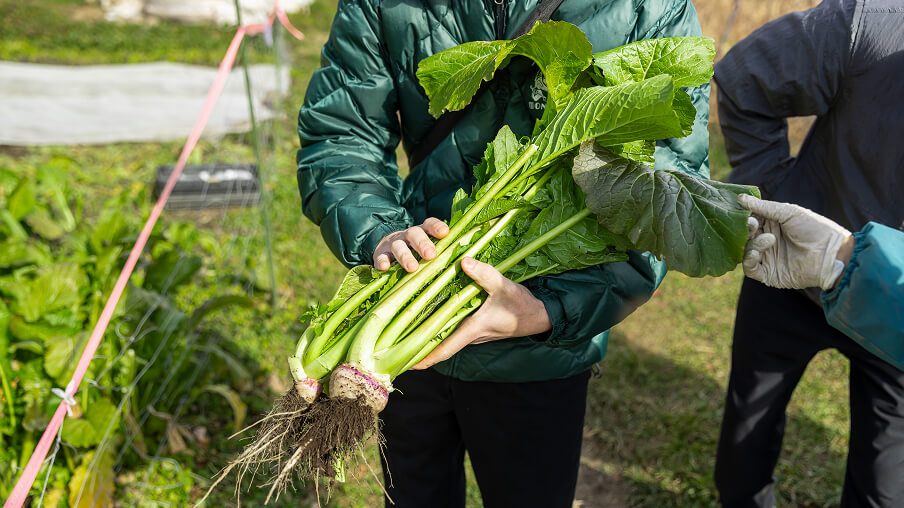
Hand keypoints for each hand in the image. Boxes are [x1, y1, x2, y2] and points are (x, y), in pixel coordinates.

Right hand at [373, 218, 448, 271]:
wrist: (386, 248)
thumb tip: (467, 259)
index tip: (445, 232)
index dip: (436, 227)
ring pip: (399, 246)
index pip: (429, 224)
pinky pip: (380, 257)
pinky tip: (384, 268)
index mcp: (422, 232)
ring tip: (412, 268)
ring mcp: (393, 244)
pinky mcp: (380, 254)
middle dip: (423, 244)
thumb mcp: (428, 248)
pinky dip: (382, 261)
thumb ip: (443, 250)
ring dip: (405, 256)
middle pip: (414, 234)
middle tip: (431, 255)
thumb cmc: (415, 252)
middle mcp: (407, 235)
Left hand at [412, 257, 550, 368]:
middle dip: (417, 347)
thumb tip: (463, 261)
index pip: (443, 349)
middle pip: (438, 345)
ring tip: (403, 329)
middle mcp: (469, 335)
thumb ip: (484, 273)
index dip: (423, 358)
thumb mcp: (504, 286)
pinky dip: (438, 327)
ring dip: (426, 336)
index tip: (405, 364)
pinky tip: (427, 315)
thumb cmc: (521, 305)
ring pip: (444, 337)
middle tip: (393, 346)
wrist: (539, 315)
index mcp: (472, 329)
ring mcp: (472, 333)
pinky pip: (452, 330)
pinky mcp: (476, 328)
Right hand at [738, 194, 852, 289]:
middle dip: (745, 229)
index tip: (740, 211)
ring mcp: (767, 258)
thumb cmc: (815, 229)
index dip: (744, 216)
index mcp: (772, 225)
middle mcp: (766, 241)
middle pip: (745, 236)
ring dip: (753, 243)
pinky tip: (756, 253)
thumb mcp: (789, 212)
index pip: (750, 220)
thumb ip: (764, 207)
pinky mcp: (768, 274)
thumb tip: (740, 198)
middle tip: (752, 224)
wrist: (832, 254)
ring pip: (745, 251)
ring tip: (769, 239)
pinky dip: (749, 260)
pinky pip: (750, 268)